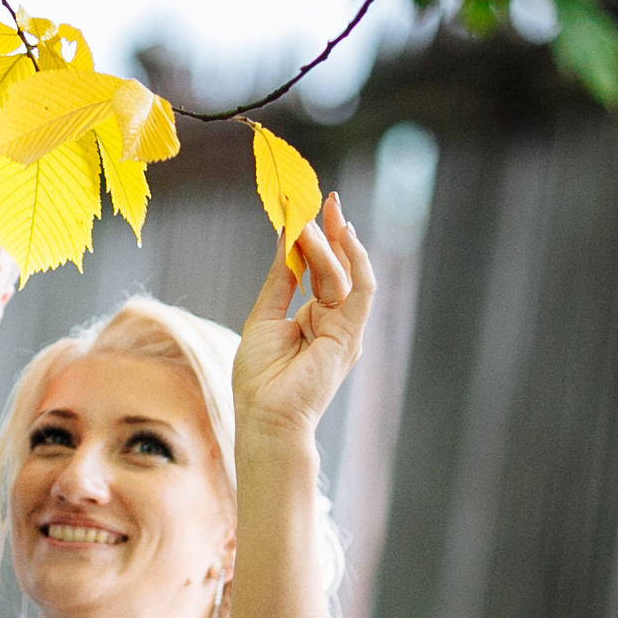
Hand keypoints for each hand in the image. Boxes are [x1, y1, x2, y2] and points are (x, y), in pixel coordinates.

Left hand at [231, 194, 375, 446]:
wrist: (264, 416)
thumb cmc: (259, 378)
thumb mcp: (264, 316)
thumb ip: (280, 279)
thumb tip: (285, 239)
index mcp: (317, 321)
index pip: (323, 272)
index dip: (319, 241)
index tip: (309, 211)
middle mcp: (336, 322)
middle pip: (338, 268)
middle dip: (333, 233)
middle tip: (326, 200)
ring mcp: (345, 329)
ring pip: (344, 275)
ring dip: (328, 244)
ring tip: (308, 220)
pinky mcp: (350, 334)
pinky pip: (359, 289)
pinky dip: (350, 261)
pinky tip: (339, 237)